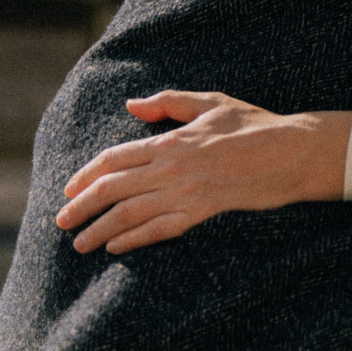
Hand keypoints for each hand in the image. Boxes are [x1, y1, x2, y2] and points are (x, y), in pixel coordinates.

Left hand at [55, 90, 351, 253]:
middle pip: (111, 190)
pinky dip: (134, 240)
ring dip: (99, 231)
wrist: (291, 152)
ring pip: (129, 215)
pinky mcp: (203, 212)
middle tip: (61, 222)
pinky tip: (116, 248)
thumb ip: (168, 102)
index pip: (113, 160)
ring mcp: (186, 192)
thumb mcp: (210, 102)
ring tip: (80, 245)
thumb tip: (132, 105)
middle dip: (80, 208)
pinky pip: (160, 230)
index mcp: (169, 140)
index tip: (68, 189)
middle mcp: (171, 168)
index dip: (85, 175)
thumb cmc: (252, 124)